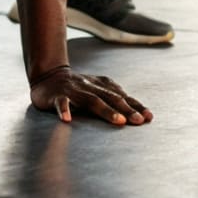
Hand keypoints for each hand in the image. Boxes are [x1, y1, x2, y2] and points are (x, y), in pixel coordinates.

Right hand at [29, 66, 152, 125]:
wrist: (48, 76)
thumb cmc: (77, 87)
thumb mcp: (97, 89)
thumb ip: (114, 97)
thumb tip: (137, 109)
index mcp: (101, 86)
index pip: (122, 97)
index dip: (136, 106)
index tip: (149, 117)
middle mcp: (90, 87)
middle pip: (111, 98)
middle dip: (127, 109)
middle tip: (139, 121)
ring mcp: (74, 91)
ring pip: (91, 101)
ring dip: (106, 111)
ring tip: (119, 121)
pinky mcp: (57, 96)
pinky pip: (61, 102)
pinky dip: (64, 109)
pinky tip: (67, 119)